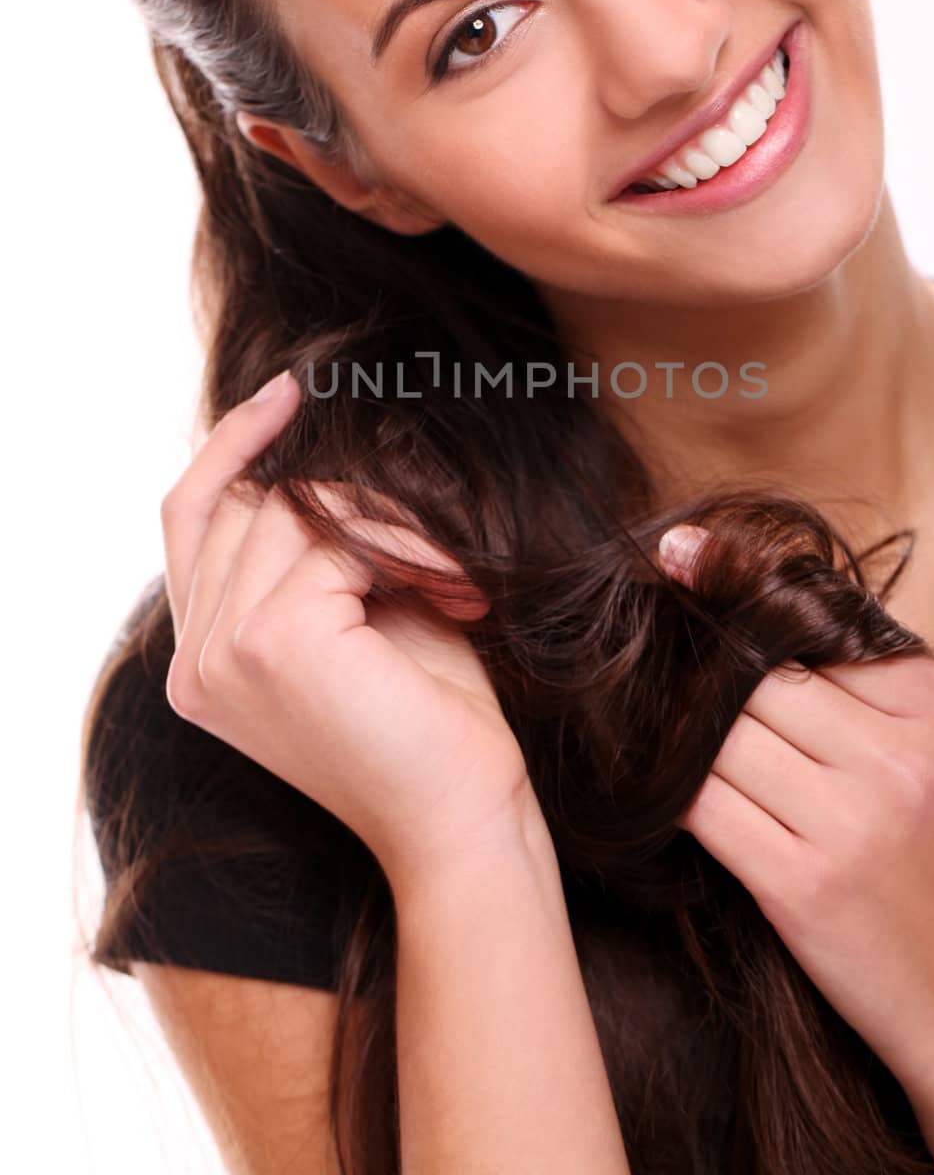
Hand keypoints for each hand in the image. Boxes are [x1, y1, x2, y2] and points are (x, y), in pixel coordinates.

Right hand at [161, 370, 536, 895]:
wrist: (466, 817)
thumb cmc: (428, 721)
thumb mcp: (362, 616)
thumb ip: (319, 549)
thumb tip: (319, 455)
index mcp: (202, 662)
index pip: (190, 517)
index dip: (232, 444)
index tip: (290, 392)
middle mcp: (196, 662)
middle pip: (253, 503)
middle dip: (352, 502)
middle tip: (441, 549)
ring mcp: (225, 653)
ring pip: (300, 514)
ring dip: (393, 526)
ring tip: (457, 578)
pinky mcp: (274, 641)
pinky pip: (342, 539)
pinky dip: (411, 547)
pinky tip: (458, 591)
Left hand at [658, 523, 933, 1087]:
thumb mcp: (933, 749)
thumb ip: (861, 678)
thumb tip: (744, 589)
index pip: (817, 623)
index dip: (739, 590)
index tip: (677, 553)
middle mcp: (902, 756)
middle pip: (760, 672)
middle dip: (702, 659)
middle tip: (647, 638)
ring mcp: (854, 823)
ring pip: (721, 732)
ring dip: (676, 722)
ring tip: (640, 705)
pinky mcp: (803, 885)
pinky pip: (703, 804)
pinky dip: (668, 784)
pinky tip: (651, 774)